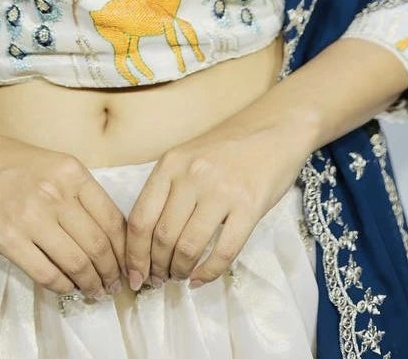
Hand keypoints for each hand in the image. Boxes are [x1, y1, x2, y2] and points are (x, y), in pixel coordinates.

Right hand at [0, 128, 126, 298]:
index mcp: (72, 172)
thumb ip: (78, 193)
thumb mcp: (53, 164)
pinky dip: (62, 287)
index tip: (125, 262)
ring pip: (77, 263)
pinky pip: (46, 274)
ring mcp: (31, 217)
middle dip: (111, 272)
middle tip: (112, 284)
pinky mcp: (8, 239)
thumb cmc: (7, 161)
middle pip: (98, 245)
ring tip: (93, 291)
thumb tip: (106, 233)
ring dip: (90, 284)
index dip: (124, 249)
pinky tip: (66, 287)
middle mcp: (56, 193)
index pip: (112, 219)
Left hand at [125, 111, 312, 290]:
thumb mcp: (187, 157)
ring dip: (180, 271)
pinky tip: (201, 279)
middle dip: (157, 267)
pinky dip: (208, 273)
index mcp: (170, 164)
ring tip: (179, 277)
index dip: (133, 253)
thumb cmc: (227, 147)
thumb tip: (146, 240)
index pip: (141, 217)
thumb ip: (167, 189)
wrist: (273, 128)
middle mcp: (191, 176)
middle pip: (162, 236)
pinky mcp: (249, 206)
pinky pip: (224, 251)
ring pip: (189, 247)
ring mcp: (221, 191)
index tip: (135, 274)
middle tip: (159, 279)